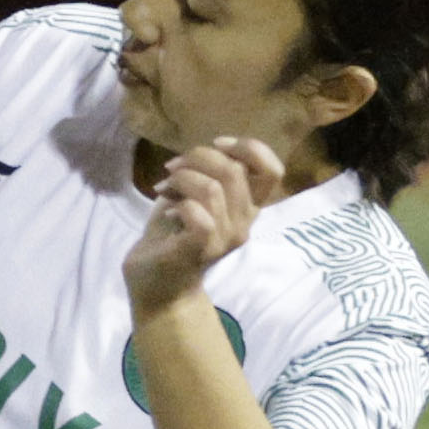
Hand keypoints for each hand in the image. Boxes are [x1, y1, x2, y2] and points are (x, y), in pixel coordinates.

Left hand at [123, 135, 283, 311]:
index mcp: (247, 205)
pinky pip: (199, 214)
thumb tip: (214, 148)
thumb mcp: (195, 193)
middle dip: (197, 157)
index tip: (217, 144)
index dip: (249, 148)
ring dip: (181, 178)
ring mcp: (225, 238)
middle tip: (173, 168)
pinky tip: (169, 212)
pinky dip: (178, 204)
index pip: (273, 171)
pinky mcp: (202, 249)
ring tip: (164, 187)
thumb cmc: (173, 234)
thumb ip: (212, 172)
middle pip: (234, 170)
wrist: (155, 284)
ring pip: (212, 187)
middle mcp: (244, 222)